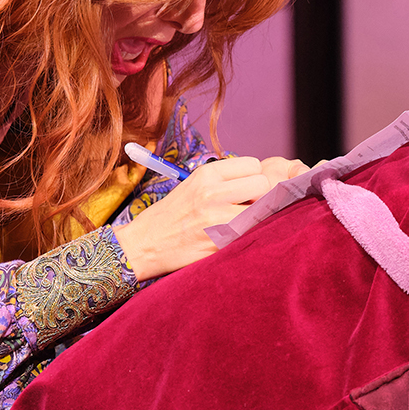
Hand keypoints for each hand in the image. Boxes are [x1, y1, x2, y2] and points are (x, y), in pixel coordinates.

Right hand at [112, 156, 301, 280]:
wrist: (145, 244)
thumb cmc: (173, 215)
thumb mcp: (194, 186)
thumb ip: (225, 181)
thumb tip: (262, 183)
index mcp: (206, 174)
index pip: (253, 165)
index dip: (253, 178)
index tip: (246, 190)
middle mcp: (212, 192)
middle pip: (262, 185)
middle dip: (261, 196)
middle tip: (247, 208)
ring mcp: (217, 218)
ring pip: (263, 209)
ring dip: (258, 217)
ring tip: (241, 223)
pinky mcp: (220, 242)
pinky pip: (252, 232)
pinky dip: (249, 235)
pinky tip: (233, 237)